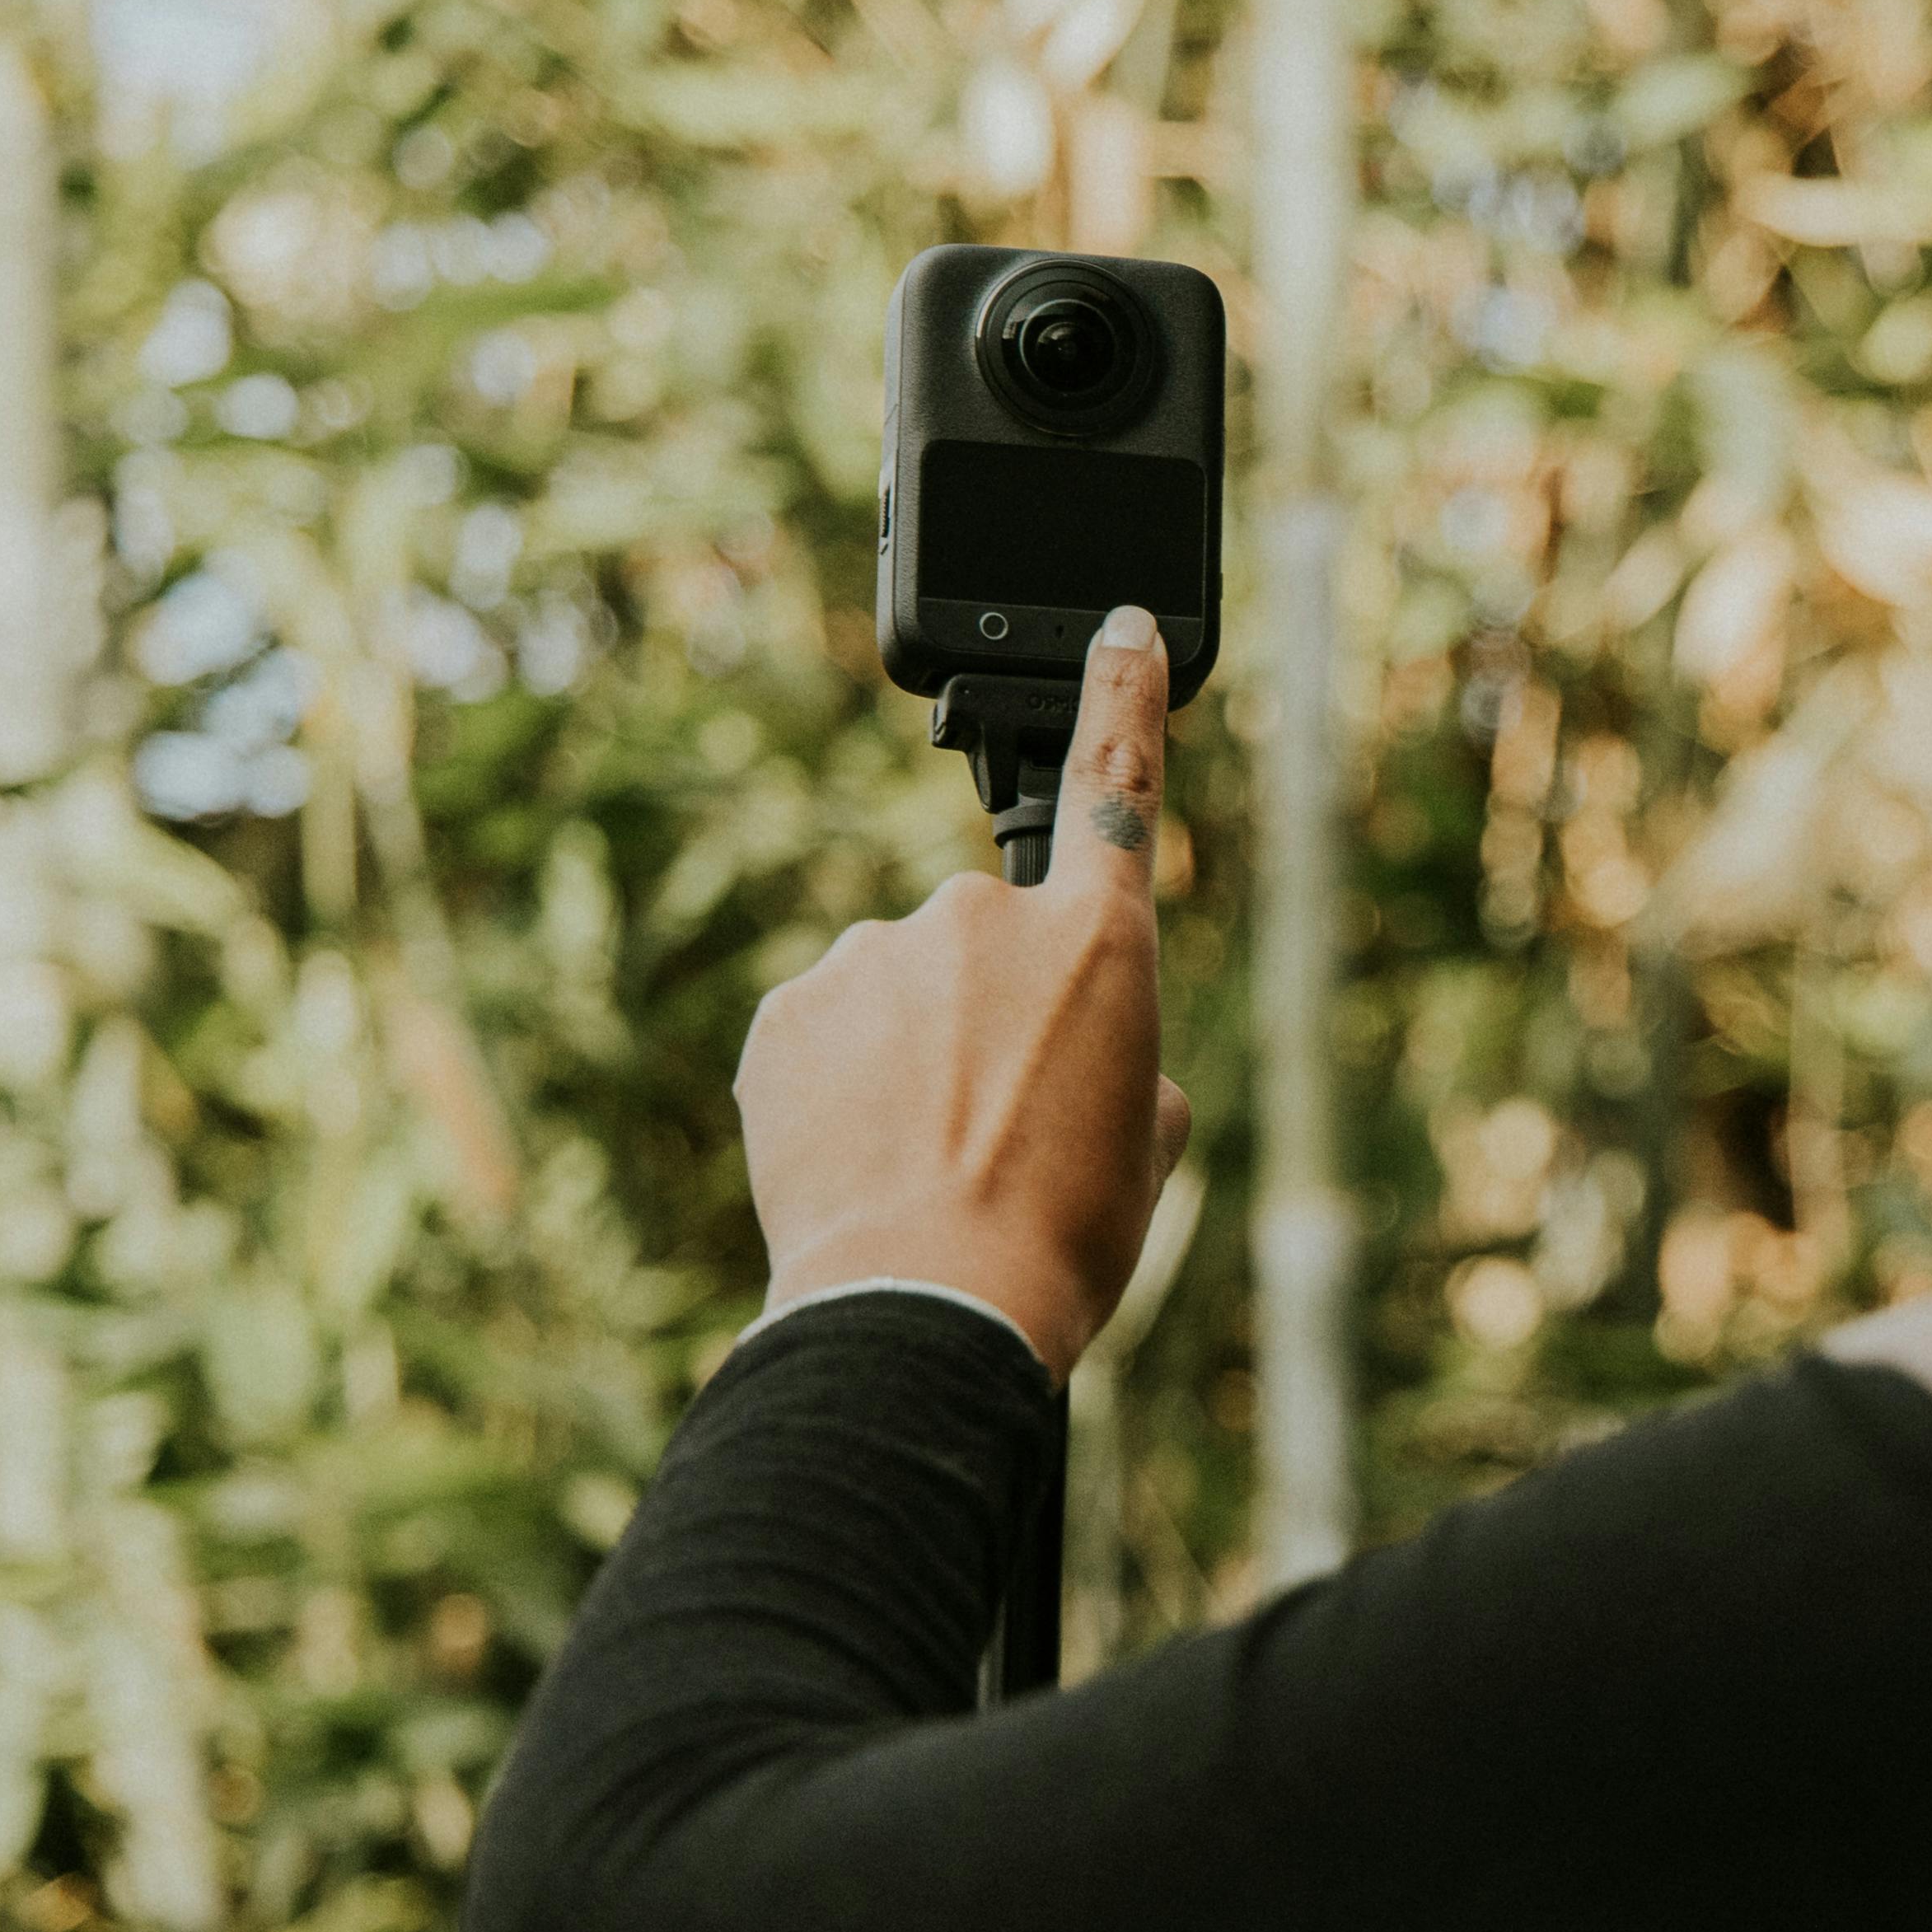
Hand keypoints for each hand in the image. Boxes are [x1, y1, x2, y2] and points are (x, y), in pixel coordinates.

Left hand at [735, 605, 1193, 1385]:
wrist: (922, 1304)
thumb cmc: (1058, 1236)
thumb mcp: (1143, 1149)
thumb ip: (1127, 1063)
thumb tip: (1092, 1057)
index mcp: (1096, 942)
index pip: (1116, 783)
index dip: (1123, 698)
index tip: (1117, 627)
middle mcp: (980, 919)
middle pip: (990, 940)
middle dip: (990, 1012)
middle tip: (998, 1124)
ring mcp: (873, 956)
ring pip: (899, 988)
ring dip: (909, 1053)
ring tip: (924, 1160)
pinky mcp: (788, 1007)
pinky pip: (825, 1029)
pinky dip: (839, 1084)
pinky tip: (858, 1160)